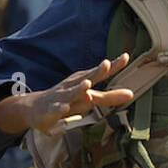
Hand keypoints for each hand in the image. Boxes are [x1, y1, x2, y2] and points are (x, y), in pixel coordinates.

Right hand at [0, 55, 133, 135]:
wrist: (35, 108)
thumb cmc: (67, 101)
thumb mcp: (89, 99)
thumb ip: (109, 97)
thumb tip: (131, 94)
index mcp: (83, 82)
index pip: (100, 73)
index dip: (113, 66)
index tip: (125, 56)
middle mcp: (73, 87)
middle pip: (86, 78)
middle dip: (96, 71)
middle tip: (107, 63)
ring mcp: (61, 98)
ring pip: (71, 93)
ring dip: (79, 89)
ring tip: (87, 85)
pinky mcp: (50, 110)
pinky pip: (56, 109)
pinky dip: (60, 109)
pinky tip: (64, 108)